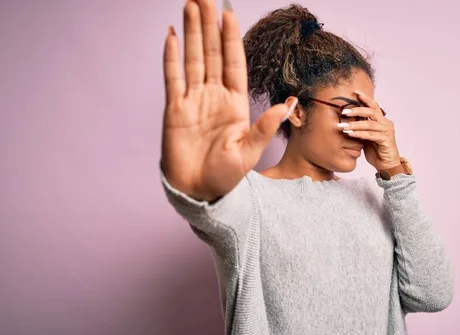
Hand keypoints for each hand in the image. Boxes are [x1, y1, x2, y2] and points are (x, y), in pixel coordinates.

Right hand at [161, 0, 295, 201]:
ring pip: (193, 59)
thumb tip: (289, 103)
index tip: (230, 14)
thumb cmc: (226, 176)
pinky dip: (171, 57)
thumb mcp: (250, 151)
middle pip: (213, 53)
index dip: (232, 38)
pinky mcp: (175, 109)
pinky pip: (172, 77)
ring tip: (191, 5)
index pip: (235, 63)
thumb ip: (266, 126)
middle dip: (210, 25)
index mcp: (235, 104)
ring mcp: (194, 100)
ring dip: (192, 32)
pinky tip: (171, 35)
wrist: (199, 192)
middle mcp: (215, 96)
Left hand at [338, 90, 401, 169]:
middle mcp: (386, 123)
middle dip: (357, 110)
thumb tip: (348, 121)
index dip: (365, 99)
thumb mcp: (367, 137)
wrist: (387, 166)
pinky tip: (349, 134)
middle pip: (372, 111)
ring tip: (342, 125)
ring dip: (355, 124)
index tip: (355, 92)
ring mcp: (387, 131)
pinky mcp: (386, 140)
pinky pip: (370, 135)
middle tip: (344, 111)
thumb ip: (362, 128)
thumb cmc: (377, 152)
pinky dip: (359, 134)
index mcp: (382, 121)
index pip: (374, 106)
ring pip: (369, 123)